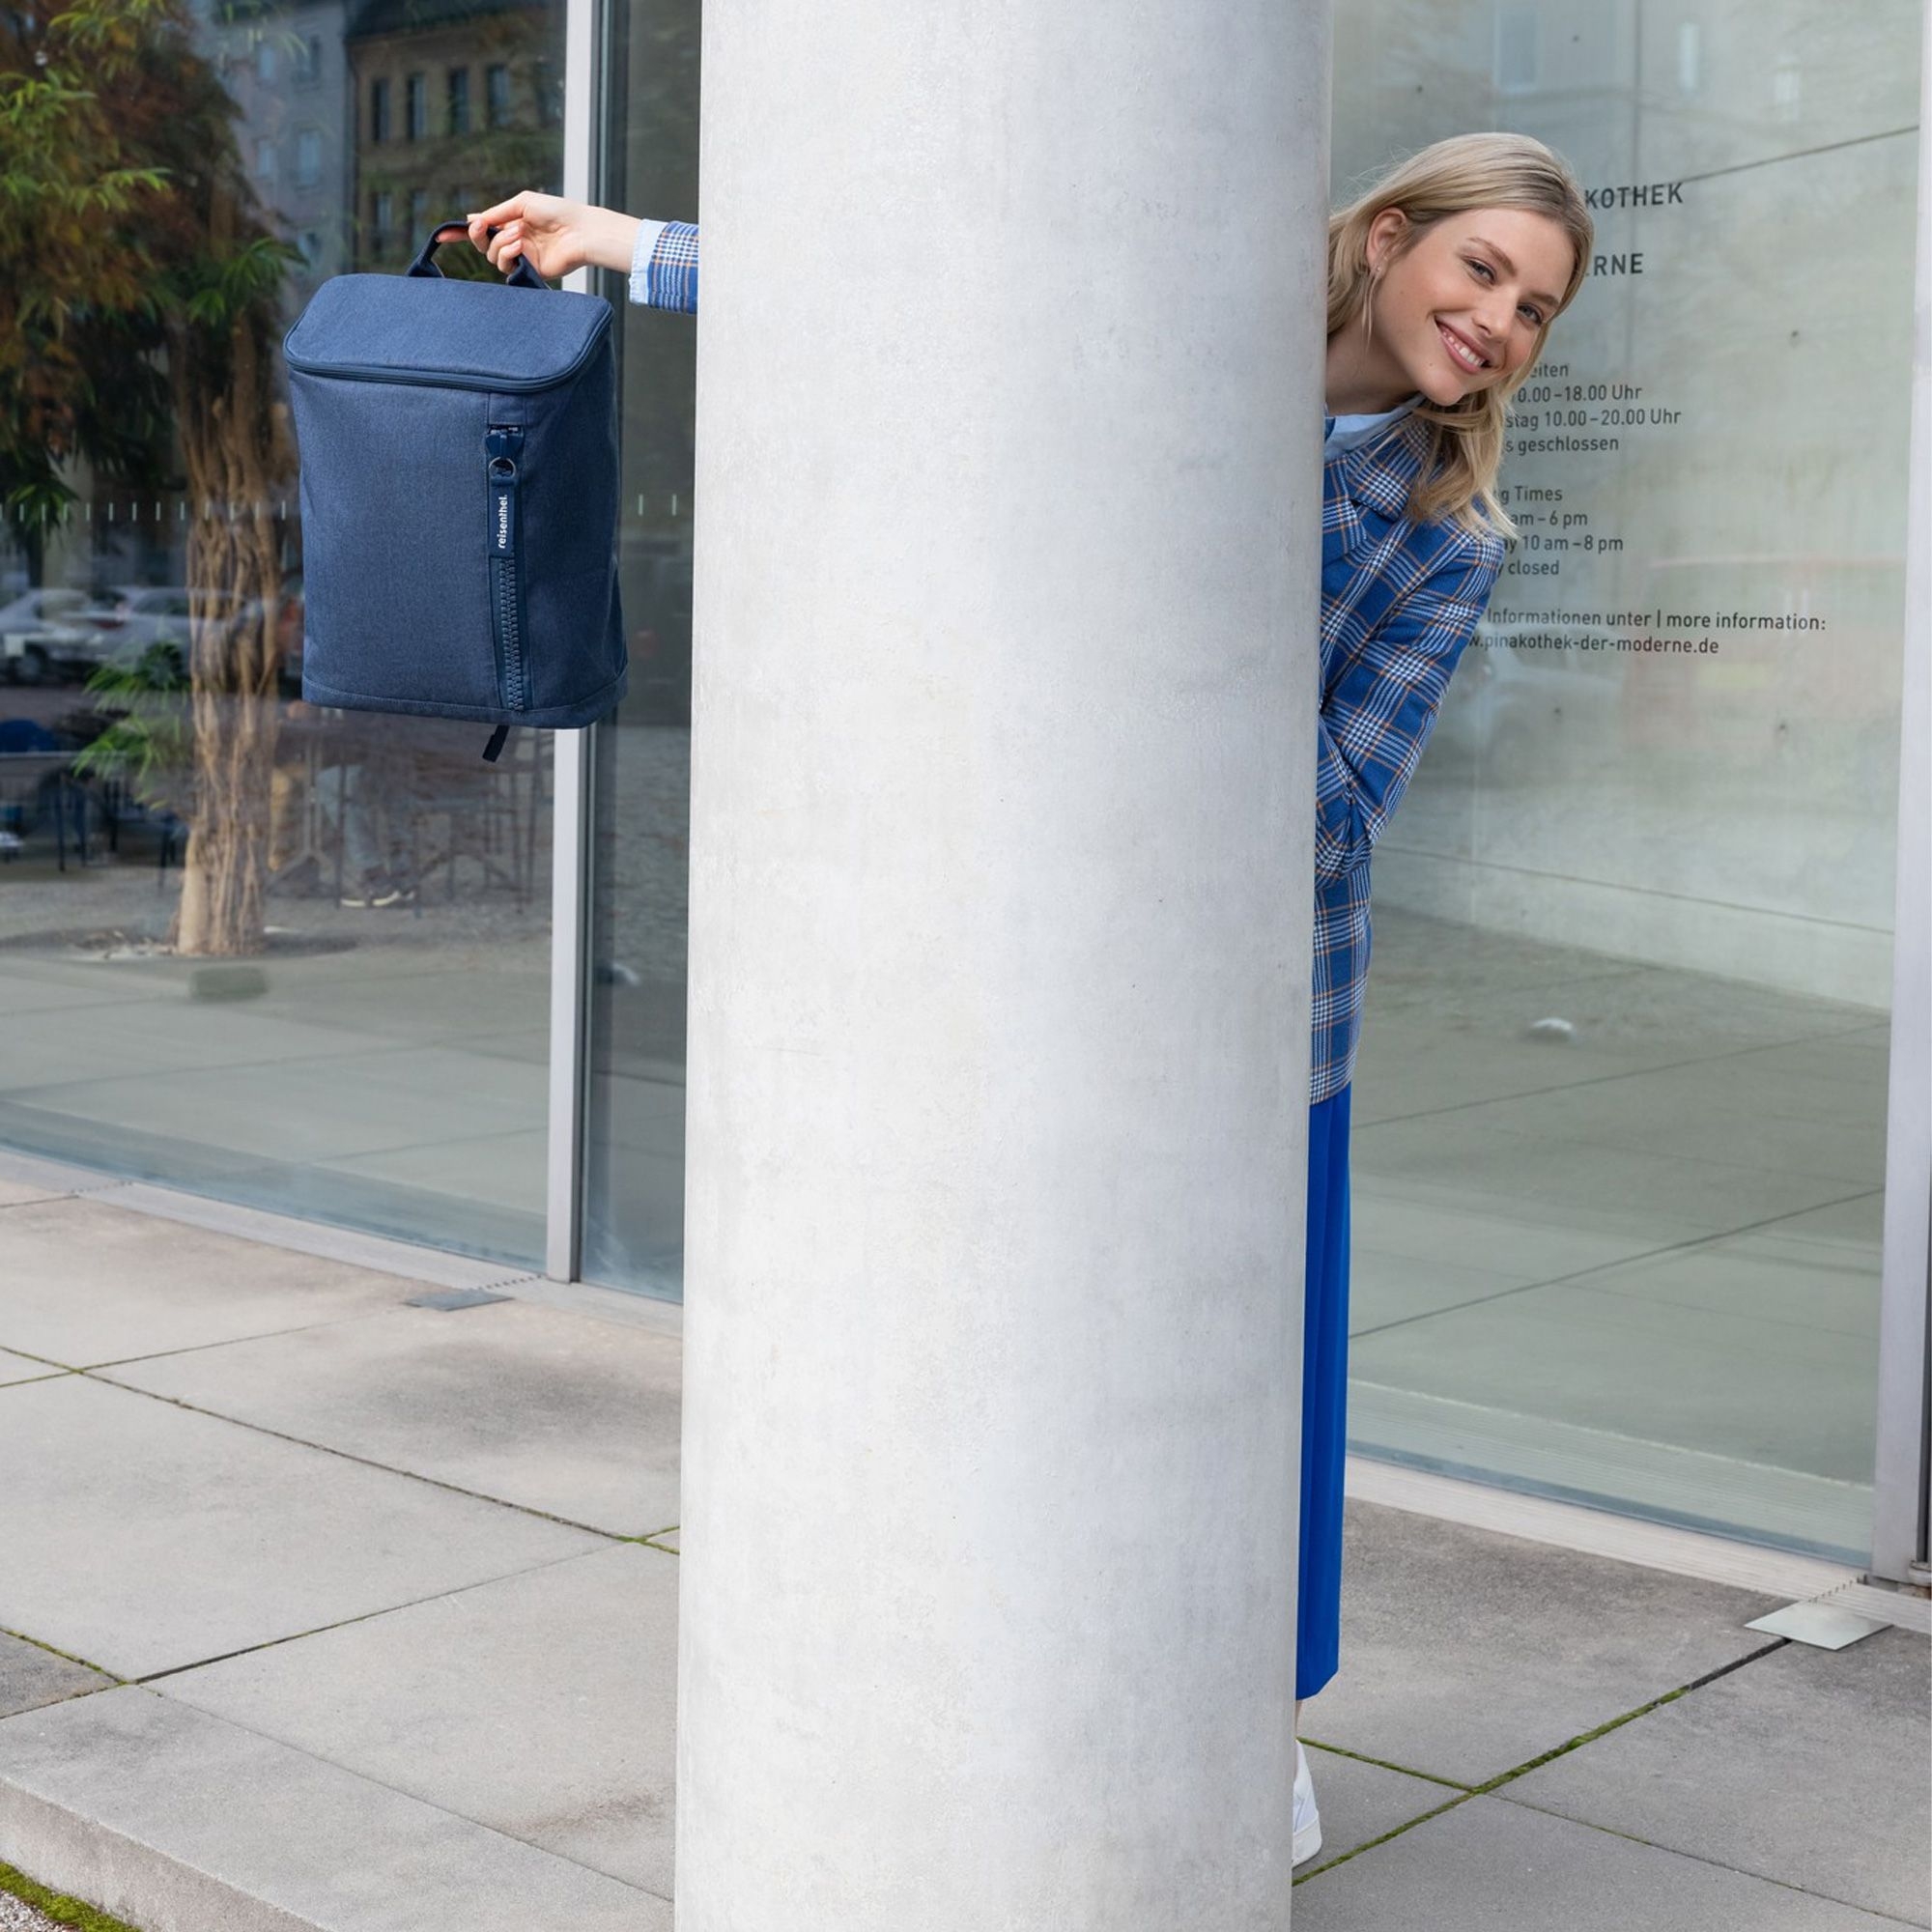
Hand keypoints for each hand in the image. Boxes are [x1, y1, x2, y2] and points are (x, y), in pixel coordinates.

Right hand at [462, 193, 641, 280]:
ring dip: (500, 243)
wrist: (580, 230)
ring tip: (519, 233)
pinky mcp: (529, 271)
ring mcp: (521, 257)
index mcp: (512, 223)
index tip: (442, 235)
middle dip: (477, 235)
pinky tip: (520, 243)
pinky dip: (508, 253)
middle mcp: (514, 241)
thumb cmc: (556, 211)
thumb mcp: (522, 203)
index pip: (482, 230)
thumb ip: (497, 213)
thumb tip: (472, 218)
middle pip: (482, 245)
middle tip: (481, 227)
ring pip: (492, 257)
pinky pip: (506, 267)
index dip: (461, 234)